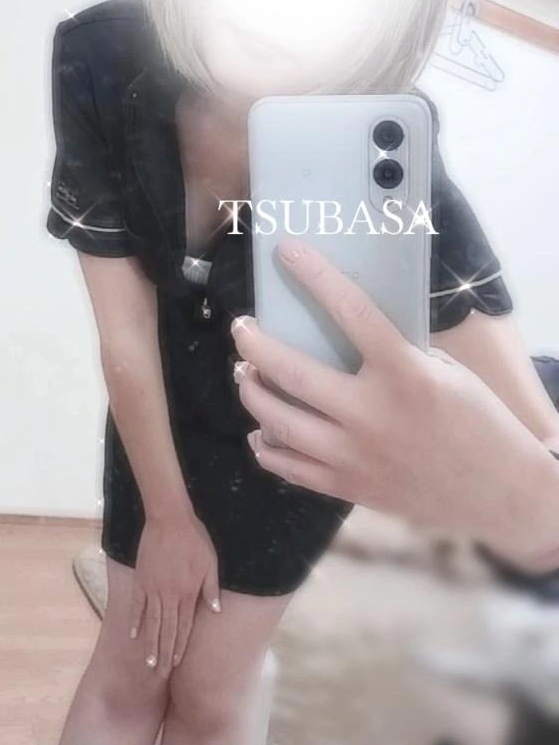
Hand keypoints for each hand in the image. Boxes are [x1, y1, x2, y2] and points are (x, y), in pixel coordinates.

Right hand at [128, 509, 220, 674]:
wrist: (169, 519)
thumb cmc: (194, 538)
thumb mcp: (211, 562)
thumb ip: (211, 587)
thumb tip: (216, 610)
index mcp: (187, 592)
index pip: (183, 626)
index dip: (180, 646)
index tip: (176, 664)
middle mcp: (169, 595)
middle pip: (166, 631)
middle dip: (164, 654)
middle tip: (161, 674)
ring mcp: (152, 589)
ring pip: (151, 623)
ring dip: (150, 645)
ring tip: (148, 664)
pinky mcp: (141, 580)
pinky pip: (137, 606)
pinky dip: (136, 622)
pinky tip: (134, 636)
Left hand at [232, 238, 558, 567]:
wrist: (503, 492)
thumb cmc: (478, 421)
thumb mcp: (445, 371)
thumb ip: (395, 353)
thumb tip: (343, 331)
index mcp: (405, 374)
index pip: (350, 312)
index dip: (314, 276)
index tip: (287, 252)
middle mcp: (373, 414)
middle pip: (292, 373)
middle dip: (254, 346)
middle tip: (241, 330)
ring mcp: (357, 456)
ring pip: (279, 423)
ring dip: (253, 393)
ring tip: (246, 375)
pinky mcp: (351, 488)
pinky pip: (290, 468)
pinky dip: (267, 446)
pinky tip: (261, 430)